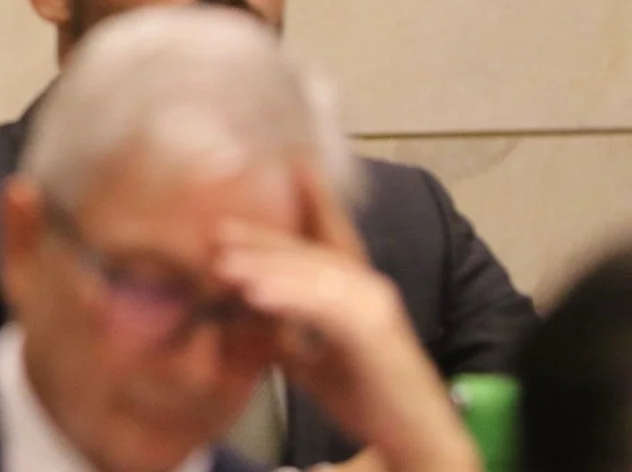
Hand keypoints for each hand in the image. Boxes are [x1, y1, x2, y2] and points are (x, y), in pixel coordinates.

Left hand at [216, 168, 479, 471]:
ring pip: (314, 274)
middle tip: (218, 230)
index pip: (321, 242)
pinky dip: (289, 297)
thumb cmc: (368, 400)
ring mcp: (374, 308)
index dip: (294, 214)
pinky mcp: (376, 333)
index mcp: (354, 292)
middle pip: (310, 251)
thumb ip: (282, 336)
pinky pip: (325, 307)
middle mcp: (368, 290)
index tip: (264, 189)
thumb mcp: (312, 362)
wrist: (416, 445)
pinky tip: (254, 295)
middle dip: (263, 238)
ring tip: (223, 264)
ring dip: (267, 265)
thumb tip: (241, 319)